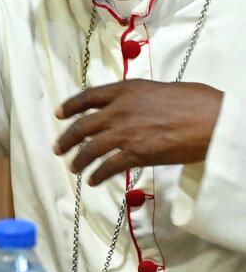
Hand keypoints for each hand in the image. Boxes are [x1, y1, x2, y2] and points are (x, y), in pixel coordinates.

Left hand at [54, 80, 223, 185]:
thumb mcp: (160, 90)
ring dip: (78, 160)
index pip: (88, 97)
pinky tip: (93, 180)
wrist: (214, 120)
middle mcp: (119, 110)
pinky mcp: (136, 153)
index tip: (59, 115)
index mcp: (126, 90)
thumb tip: (133, 108)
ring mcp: (126, 132)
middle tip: (58, 149)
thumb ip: (139, 99)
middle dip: (67, 139)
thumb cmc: (196, 102)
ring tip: (74, 168)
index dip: (70, 106)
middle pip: (82, 126)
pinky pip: (107, 166)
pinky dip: (97, 175)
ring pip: (90, 149)